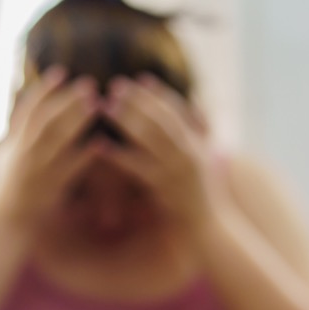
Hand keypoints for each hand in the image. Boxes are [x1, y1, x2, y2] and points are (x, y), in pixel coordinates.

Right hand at [0, 66, 107, 230]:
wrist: (3, 225)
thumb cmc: (3, 190)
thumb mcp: (2, 156)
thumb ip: (12, 132)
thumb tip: (19, 108)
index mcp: (12, 142)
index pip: (27, 109)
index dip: (44, 90)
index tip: (62, 72)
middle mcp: (21, 153)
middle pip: (45, 119)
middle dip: (66, 100)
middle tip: (89, 84)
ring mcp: (34, 170)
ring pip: (56, 139)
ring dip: (76, 119)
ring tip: (97, 104)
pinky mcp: (47, 190)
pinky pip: (67, 169)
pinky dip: (83, 156)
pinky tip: (101, 145)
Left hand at [94, 74, 224, 227]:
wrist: (208, 230)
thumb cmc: (203, 196)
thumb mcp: (206, 160)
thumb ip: (200, 132)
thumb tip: (195, 103)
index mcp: (199, 145)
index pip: (179, 112)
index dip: (159, 94)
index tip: (140, 79)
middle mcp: (190, 154)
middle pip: (163, 119)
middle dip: (139, 101)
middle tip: (115, 86)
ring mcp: (178, 172)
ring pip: (151, 139)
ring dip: (127, 120)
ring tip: (105, 106)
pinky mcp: (164, 189)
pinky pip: (138, 167)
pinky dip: (118, 155)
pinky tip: (100, 146)